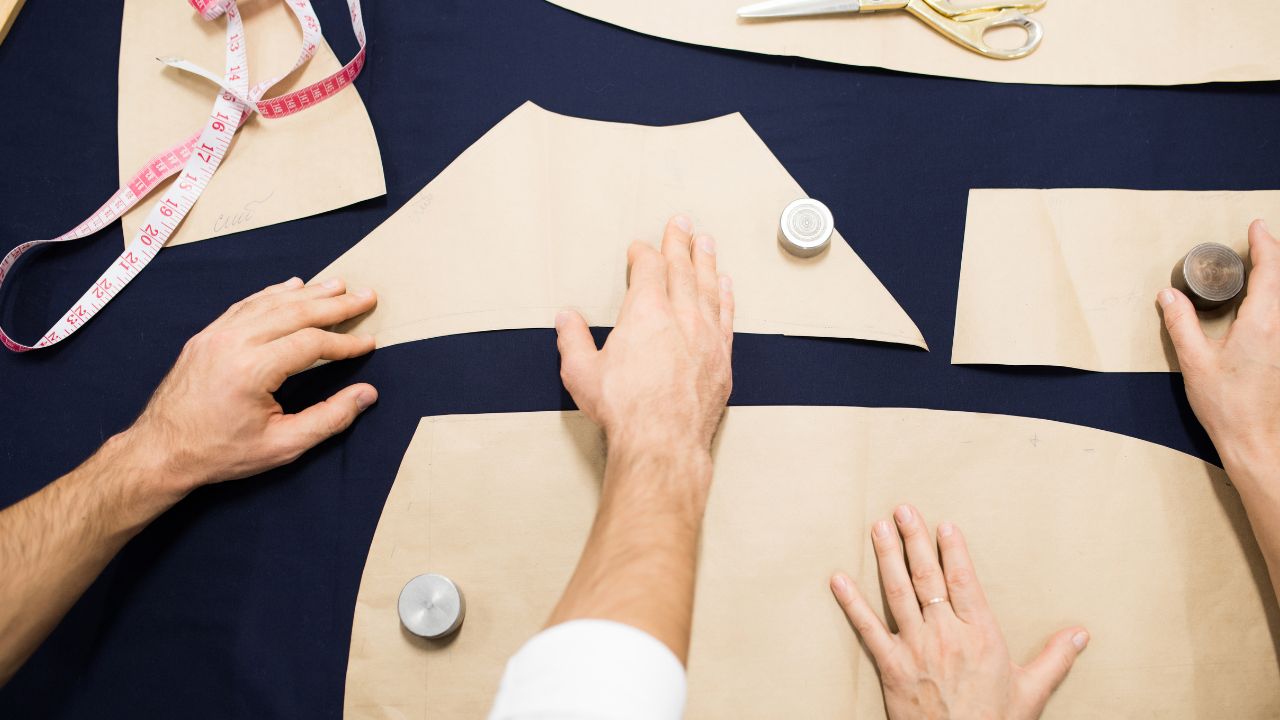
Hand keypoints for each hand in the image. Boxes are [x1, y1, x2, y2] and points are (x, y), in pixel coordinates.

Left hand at [127, 277, 378, 493]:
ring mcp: (216, 335)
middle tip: (366, 296)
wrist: (160, 451)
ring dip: (308, 293)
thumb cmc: (221, 453)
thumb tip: (367, 394)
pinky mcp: (206, 335)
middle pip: (295, 312)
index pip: (311, 343)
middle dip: (335, 304)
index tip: (369, 342)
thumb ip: (329, 419)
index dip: (345, 342)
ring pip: (270, 302)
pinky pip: (246, 305)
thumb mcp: (282, 446)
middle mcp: (234, 343)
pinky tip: (292, 287)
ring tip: (337, 285)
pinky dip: (272, 293)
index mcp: (253, 369)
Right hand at [555, 215, 733, 456]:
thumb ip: (572, 339)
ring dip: (707, 261)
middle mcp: (681, 316)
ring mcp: (706, 336)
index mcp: (646, 312)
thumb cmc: (623, 409)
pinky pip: (726, 315)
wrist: (663, 442)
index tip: (640, 248)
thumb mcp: (581, 372)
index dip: (644, 254)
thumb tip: (566, 318)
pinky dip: (726, 296)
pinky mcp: (722, 358)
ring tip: (706, 242)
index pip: (649, 269)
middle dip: (679, 243)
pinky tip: (726, 285)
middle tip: (681, 223)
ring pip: (709, 287)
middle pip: (683, 268)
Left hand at [830, 505, 1088, 719]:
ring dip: (886, 558)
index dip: (953, 550)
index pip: (964, 581)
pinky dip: (851, 603)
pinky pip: (868, 629)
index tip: (945, 525)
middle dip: (914, 540)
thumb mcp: (1032, 692)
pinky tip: (838, 580)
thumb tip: (1082, 633)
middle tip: (903, 510)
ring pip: (898, 593)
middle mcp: (947, 635)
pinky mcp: (892, 667)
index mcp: (981, 636)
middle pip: (928, 577)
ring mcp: (916, 649)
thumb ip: (1056, 658)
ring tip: (877, 528)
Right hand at [1160, 220, 1279, 469]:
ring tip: (1263, 269)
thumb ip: (1181, 324)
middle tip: (1259, 242)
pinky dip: (1277, 300)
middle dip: (1274, 257)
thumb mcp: (1195, 363)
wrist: (1258, 444)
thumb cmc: (1229, 408)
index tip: (1257, 226)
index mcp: (1262, 324)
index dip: (1266, 244)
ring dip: (1278, 279)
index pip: (1271, 271)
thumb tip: (1169, 296)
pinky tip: (1264, 307)